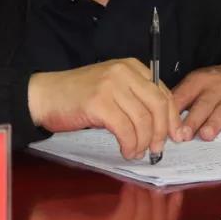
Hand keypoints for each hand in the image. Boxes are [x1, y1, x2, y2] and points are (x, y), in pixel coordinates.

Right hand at [27, 59, 180, 159]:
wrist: (44, 95)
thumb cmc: (78, 96)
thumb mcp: (112, 89)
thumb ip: (136, 99)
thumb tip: (163, 126)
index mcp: (132, 66)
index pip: (163, 92)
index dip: (172, 118)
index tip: (176, 137)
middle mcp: (124, 72)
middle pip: (158, 105)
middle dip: (162, 131)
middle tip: (157, 149)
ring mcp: (111, 86)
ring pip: (143, 119)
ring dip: (144, 142)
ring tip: (137, 152)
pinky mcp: (99, 103)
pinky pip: (125, 129)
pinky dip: (130, 144)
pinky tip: (126, 151)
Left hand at [172, 63, 220, 140]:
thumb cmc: (217, 87)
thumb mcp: (198, 84)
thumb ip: (182, 101)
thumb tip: (162, 126)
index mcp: (198, 81)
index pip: (183, 96)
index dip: (173, 113)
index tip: (166, 129)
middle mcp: (217, 88)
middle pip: (203, 104)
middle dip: (193, 120)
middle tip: (183, 135)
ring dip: (214, 124)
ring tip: (206, 135)